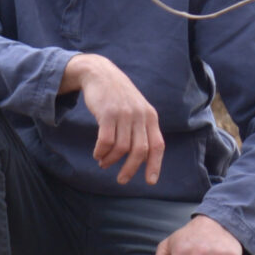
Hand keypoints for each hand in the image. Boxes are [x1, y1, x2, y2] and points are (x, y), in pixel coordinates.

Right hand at [65, 53, 162, 185]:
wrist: (99, 73)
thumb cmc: (117, 96)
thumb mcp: (136, 108)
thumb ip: (141, 128)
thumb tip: (142, 156)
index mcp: (150, 117)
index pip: (157, 145)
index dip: (155, 165)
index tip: (150, 181)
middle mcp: (140, 116)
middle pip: (139, 151)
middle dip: (130, 169)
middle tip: (121, 180)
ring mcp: (124, 114)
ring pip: (121, 148)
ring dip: (111, 160)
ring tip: (104, 163)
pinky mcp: (107, 113)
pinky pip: (106, 140)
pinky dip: (101, 151)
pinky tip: (97, 154)